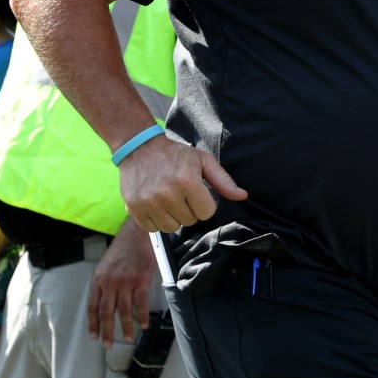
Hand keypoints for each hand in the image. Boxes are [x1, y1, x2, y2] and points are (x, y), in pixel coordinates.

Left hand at [87, 222, 155, 346]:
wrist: (137, 232)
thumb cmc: (123, 248)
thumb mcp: (106, 264)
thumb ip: (104, 282)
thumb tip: (104, 301)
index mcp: (98, 279)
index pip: (92, 306)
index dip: (93, 324)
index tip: (94, 336)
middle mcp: (110, 282)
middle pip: (106, 312)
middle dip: (107, 331)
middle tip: (109, 345)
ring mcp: (126, 281)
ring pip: (123, 310)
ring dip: (125, 327)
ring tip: (128, 338)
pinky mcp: (141, 279)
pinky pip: (140, 303)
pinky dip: (142, 316)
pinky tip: (144, 324)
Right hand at [118, 134, 247, 233]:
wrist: (140, 148)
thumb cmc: (176, 154)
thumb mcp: (203, 160)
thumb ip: (223, 181)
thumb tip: (243, 196)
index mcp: (187, 181)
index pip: (206, 213)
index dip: (204, 204)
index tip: (197, 193)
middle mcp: (167, 193)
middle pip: (189, 221)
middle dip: (189, 209)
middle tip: (181, 193)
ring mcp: (148, 202)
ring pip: (171, 228)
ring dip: (173, 217)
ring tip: (169, 199)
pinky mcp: (134, 208)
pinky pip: (152, 229)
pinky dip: (156, 220)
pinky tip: (156, 204)